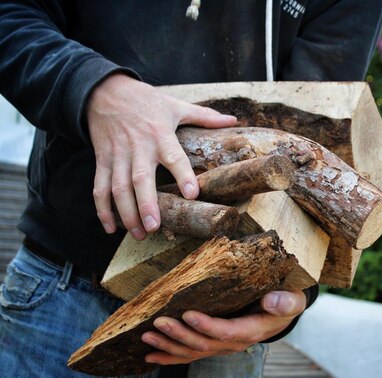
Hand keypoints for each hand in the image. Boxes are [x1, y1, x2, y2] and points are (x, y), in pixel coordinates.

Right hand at [86, 73, 236, 239]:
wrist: (104, 91)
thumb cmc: (146, 101)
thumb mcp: (175, 105)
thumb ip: (204, 116)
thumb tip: (233, 121)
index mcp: (159, 134)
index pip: (173, 156)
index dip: (182, 174)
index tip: (191, 194)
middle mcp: (138, 147)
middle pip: (140, 179)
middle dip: (146, 204)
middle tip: (154, 227)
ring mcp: (117, 155)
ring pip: (118, 188)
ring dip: (126, 213)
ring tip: (139, 234)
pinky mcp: (102, 160)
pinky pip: (99, 187)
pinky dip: (103, 209)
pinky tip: (111, 228)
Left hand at [140, 291, 306, 364]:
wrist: (282, 313)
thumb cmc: (285, 302)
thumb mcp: (293, 299)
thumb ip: (285, 301)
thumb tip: (272, 301)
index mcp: (251, 330)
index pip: (226, 332)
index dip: (206, 326)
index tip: (188, 314)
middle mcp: (234, 343)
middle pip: (203, 344)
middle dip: (179, 335)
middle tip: (159, 322)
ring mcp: (222, 346)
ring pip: (192, 352)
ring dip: (168, 346)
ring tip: (147, 337)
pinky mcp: (213, 345)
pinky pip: (190, 355)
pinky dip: (170, 357)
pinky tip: (150, 356)